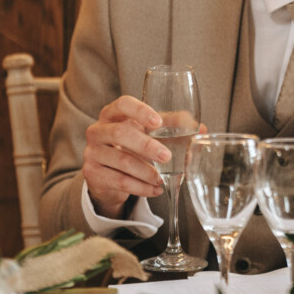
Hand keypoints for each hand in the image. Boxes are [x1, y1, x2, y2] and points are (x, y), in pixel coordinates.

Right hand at [83, 95, 168, 219]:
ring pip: (121, 160)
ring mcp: (92, 152)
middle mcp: (98, 130)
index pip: (123, 104)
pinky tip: (155, 190)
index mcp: (112, 113)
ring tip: (161, 179)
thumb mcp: (148, 132)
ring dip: (146, 171)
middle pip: (121, 133)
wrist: (106, 172)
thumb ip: (173, 126)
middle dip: (147, 146)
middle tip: (166, 156)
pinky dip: (140, 187)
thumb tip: (201, 128)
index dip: (140, 111)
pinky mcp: (92, 173)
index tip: (158, 123)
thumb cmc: (131, 144)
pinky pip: (119, 181)